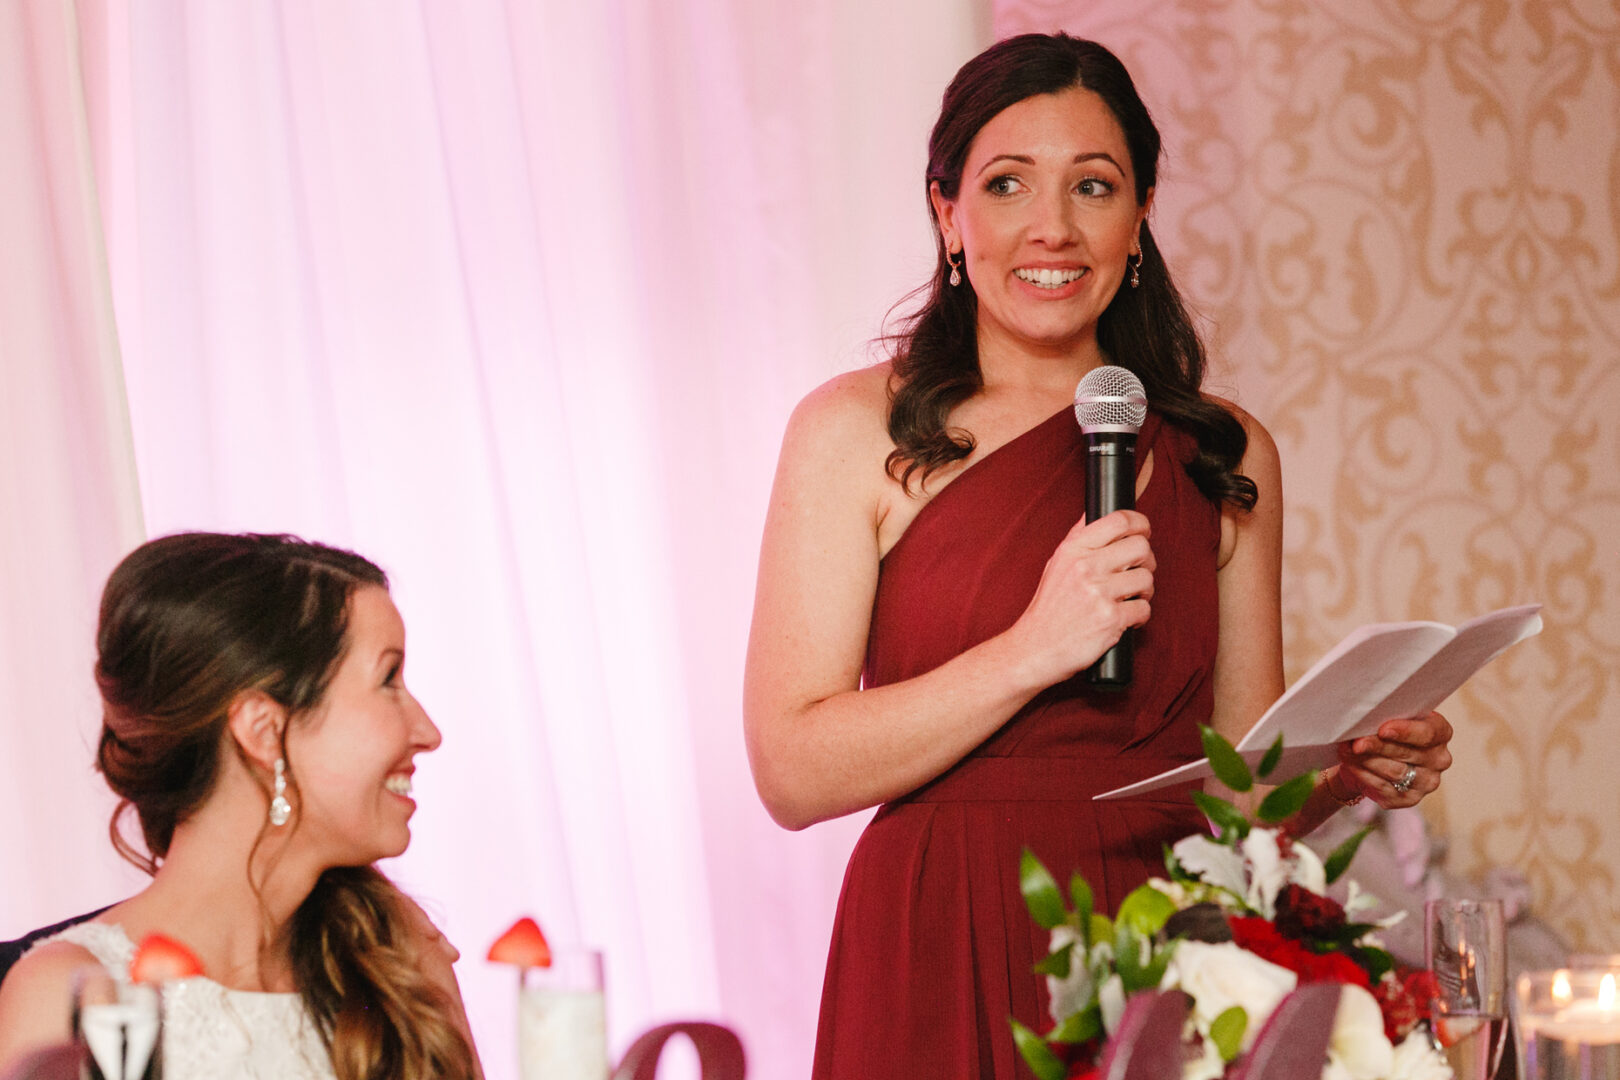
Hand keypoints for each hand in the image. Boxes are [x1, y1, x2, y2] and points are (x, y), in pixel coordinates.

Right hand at [1011, 509, 1154, 685]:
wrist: (1037, 647)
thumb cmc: (1049, 608)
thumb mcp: (1056, 564)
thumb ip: (1078, 539)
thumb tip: (1094, 513)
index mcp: (1073, 550)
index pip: (1119, 520)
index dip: (1140, 523)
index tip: (1143, 531)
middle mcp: (1086, 567)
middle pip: (1141, 547)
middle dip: (1146, 560)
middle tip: (1137, 571)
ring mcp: (1099, 593)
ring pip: (1147, 579)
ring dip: (1144, 591)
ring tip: (1129, 598)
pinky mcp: (1111, 619)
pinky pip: (1144, 609)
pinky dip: (1140, 616)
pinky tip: (1125, 618)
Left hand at [1332, 711, 1453, 808]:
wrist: (1372, 757)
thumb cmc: (1382, 730)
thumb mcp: (1387, 717)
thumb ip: (1384, 718)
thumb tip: (1364, 722)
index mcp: (1440, 733)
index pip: (1427, 733)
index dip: (1405, 731)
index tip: (1383, 729)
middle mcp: (1439, 759)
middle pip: (1405, 753)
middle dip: (1377, 746)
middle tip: (1355, 743)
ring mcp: (1426, 782)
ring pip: (1393, 771)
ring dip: (1366, 761)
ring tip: (1347, 751)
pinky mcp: (1409, 798)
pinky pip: (1384, 788)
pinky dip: (1363, 775)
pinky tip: (1351, 766)